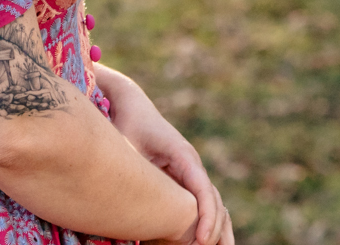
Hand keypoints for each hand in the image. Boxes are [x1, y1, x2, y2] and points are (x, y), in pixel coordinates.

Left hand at [95, 65, 232, 244]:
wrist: (132, 106)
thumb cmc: (128, 124)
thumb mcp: (126, 142)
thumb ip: (128, 164)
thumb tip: (121, 186)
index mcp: (183, 155)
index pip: (202, 189)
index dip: (205, 216)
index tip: (201, 239)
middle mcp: (192, 164)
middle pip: (214, 201)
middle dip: (213, 228)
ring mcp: (191, 172)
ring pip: (214, 203)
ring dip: (219, 228)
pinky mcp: (184, 178)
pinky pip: (202, 202)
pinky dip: (209, 221)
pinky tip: (207, 241)